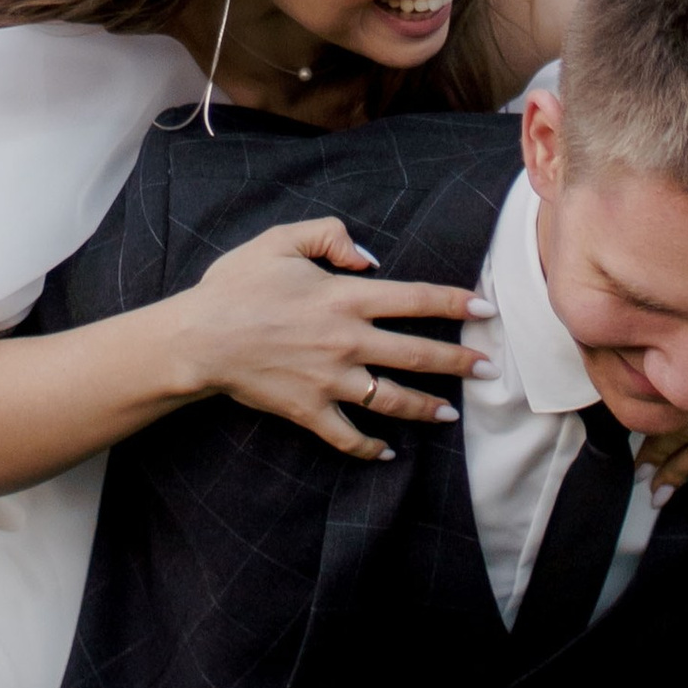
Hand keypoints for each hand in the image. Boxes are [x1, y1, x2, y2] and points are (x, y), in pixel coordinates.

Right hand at [170, 218, 480, 462]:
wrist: (199, 339)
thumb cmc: (236, 285)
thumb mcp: (280, 240)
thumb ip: (329, 235)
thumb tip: (369, 256)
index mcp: (344, 297)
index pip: (415, 299)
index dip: (455, 303)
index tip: (485, 310)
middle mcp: (347, 341)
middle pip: (416, 354)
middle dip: (458, 362)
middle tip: (489, 369)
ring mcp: (330, 381)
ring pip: (392, 400)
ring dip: (426, 408)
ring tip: (451, 414)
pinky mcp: (309, 410)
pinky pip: (348, 436)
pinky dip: (370, 448)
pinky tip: (388, 452)